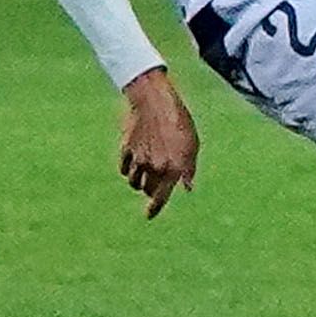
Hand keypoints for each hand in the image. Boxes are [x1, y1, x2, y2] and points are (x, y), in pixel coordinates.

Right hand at [119, 68, 198, 217]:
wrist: (154, 100)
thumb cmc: (179, 120)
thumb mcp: (193, 144)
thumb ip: (189, 169)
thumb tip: (188, 189)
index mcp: (173, 167)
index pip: (161, 197)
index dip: (154, 209)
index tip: (148, 216)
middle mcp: (154, 167)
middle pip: (147, 190)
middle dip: (151, 190)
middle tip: (155, 184)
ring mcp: (138, 159)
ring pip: (133, 181)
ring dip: (139, 180)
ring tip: (146, 170)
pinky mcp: (125, 149)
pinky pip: (123, 168)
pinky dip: (128, 168)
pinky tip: (135, 161)